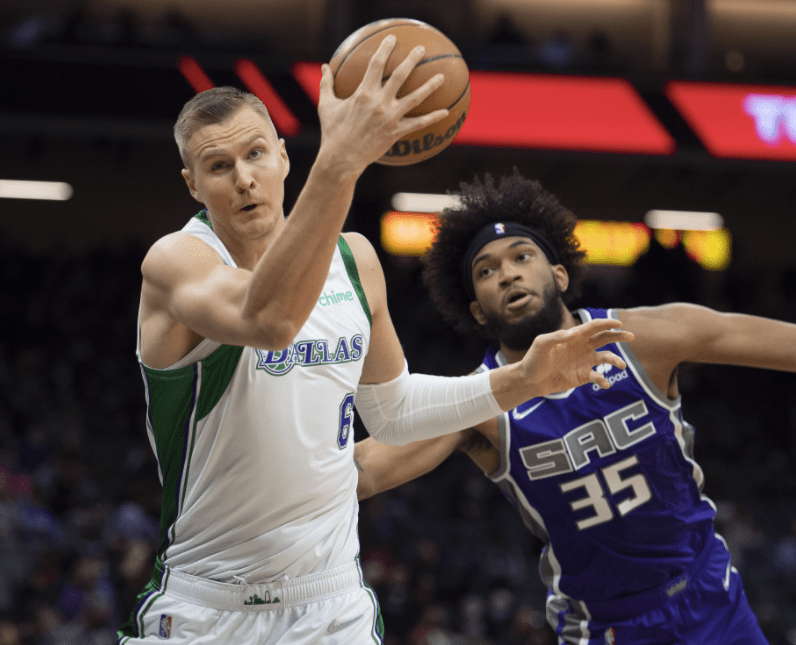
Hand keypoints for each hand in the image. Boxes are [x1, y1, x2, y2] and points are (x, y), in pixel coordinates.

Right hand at [316, 35, 449, 174]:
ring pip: (414, 98)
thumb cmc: (333, 132)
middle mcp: (379, 102)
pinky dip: (432, 118)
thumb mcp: (326, 106)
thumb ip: (327, 84)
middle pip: (400, 76)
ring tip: (441, 77)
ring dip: (430, 86)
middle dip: (411, 60)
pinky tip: (446, 112)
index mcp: (363, 93)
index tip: (392, 38)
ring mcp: (390, 117)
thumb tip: (324, 67)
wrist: (342, 158)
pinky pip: (418, 123)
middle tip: (421, 50)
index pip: (376, 64)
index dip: (385, 49)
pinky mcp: (396, 132)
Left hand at [519, 318, 633, 396]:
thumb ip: (557, 337)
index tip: (618, 323)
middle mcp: (582, 347)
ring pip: (605, 358)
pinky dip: (603, 380)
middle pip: (605, 338)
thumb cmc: (534, 359)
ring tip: (621, 364)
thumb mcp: (542, 344)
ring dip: (615, 360)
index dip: (606, 324)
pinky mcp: (583, 376)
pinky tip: (604, 383)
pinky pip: (598, 377)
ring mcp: (584, 362)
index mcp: (574, 337)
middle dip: (618, 336)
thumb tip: (575, 332)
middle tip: (631, 336)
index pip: (594, 327)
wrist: (530, 379)